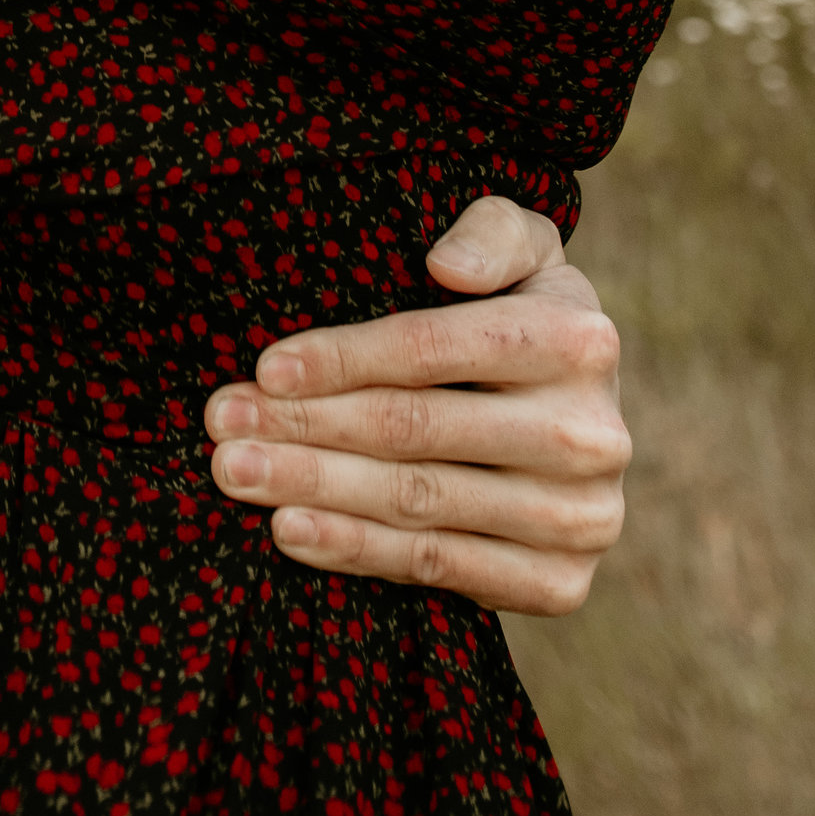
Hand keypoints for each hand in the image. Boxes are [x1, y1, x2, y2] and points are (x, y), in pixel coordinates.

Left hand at [203, 195, 627, 616]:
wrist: (578, 424)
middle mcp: (591, 433)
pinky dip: (356, 550)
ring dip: (313, 487)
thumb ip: (493, 232)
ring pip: (416, 501)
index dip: (343, 358)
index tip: (265, 367)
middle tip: (222, 422)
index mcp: (579, 338)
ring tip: (235, 473)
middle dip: (304, 424)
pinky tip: (288, 531)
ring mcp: (581, 516)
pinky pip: (437, 567)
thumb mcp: (526, 248)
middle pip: (414, 429)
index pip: (434, 350)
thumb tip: (446, 266)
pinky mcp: (562, 583)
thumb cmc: (520, 315)